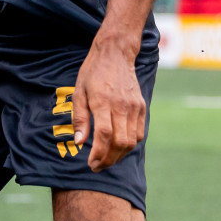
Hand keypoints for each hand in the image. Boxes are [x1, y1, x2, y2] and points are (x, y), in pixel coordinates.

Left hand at [71, 37, 145, 172]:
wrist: (116, 54)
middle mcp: (121, 106)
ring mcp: (134, 107)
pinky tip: (118, 147)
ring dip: (119, 155)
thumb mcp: (79, 92)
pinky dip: (129, 144)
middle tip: (97, 166)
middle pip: (120, 142)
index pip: (104, 135)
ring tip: (106, 159)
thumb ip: (80, 118)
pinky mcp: (142, 107)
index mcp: (102, 101)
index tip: (90, 163)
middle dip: (109, 160)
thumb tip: (79, 142)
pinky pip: (139, 133)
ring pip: (132, 141)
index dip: (98, 153)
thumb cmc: (93, 73)